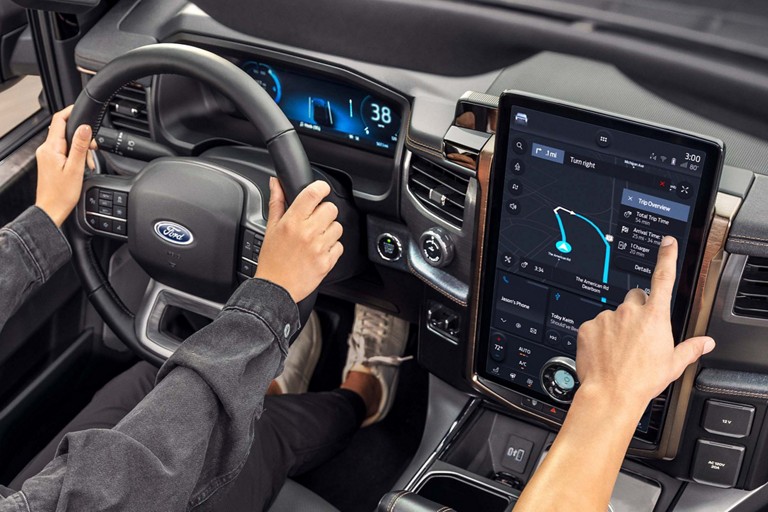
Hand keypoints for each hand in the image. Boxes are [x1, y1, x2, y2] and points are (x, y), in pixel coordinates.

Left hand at [35, 106, 96, 226]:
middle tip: (93, 147)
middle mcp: (45, 150)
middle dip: (81, 136)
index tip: (81, 109)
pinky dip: (74, 155)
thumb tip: (85, 128)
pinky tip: (81, 166)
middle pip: (64, 131)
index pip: (59, 120)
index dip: (70, 112)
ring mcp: (46, 156)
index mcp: (51, 148)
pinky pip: (63, 152)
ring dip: (79, 148)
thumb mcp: (75, 168)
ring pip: (65, 142)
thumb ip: (80, 146)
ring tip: (88, 163)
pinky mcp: (49, 162)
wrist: (51, 210)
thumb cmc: (62, 194)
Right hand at [255, 178, 342, 302]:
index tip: (321, 190)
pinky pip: (339, 246)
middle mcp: (307, 232)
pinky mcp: (327, 262)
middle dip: (325, 212)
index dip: (321, 187)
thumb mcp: (270, 228)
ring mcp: (319, 248)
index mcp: (292, 221)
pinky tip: (319, 251)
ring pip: (338, 227)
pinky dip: (332, 248)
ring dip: (330, 230)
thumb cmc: (271, 260)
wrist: (275, 289)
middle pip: (331, 208)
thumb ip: (277, 202)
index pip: (314, 193)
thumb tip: (276, 182)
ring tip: (317, 238)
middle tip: (315, 221)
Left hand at [575, 236, 714, 413]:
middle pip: (635, 297)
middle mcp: (629, 311)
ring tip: (620, 349)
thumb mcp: (673, 364)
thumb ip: (691, 348)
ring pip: (613, 314)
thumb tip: (706, 342)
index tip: (666, 243)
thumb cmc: (642, 380)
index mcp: (654, 317)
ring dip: (617, 325)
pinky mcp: (587, 326)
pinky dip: (599, 335)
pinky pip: (595, 325)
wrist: (611, 393)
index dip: (666, 257)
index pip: (663, 278)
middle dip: (638, 309)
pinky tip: (604, 351)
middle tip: (638, 333)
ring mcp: (607, 317)